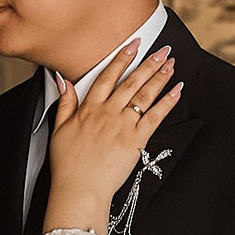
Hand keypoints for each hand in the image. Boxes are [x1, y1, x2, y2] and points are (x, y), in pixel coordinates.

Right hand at [46, 44, 181, 234]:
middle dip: (148, 64)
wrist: (80, 189)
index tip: (133, 46)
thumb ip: (64, 103)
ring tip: (170, 64)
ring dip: (159, 77)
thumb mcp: (58, 130)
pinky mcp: (135, 140)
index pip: (107, 77)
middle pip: (131, 82)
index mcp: (88, 109)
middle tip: (162, 50)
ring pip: (144, 95)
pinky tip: (176, 90)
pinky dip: (167, 102)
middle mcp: (107, 113)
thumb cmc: (68, 165)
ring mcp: (122, 125)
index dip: (121, 59)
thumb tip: (62, 81)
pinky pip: (155, 116)